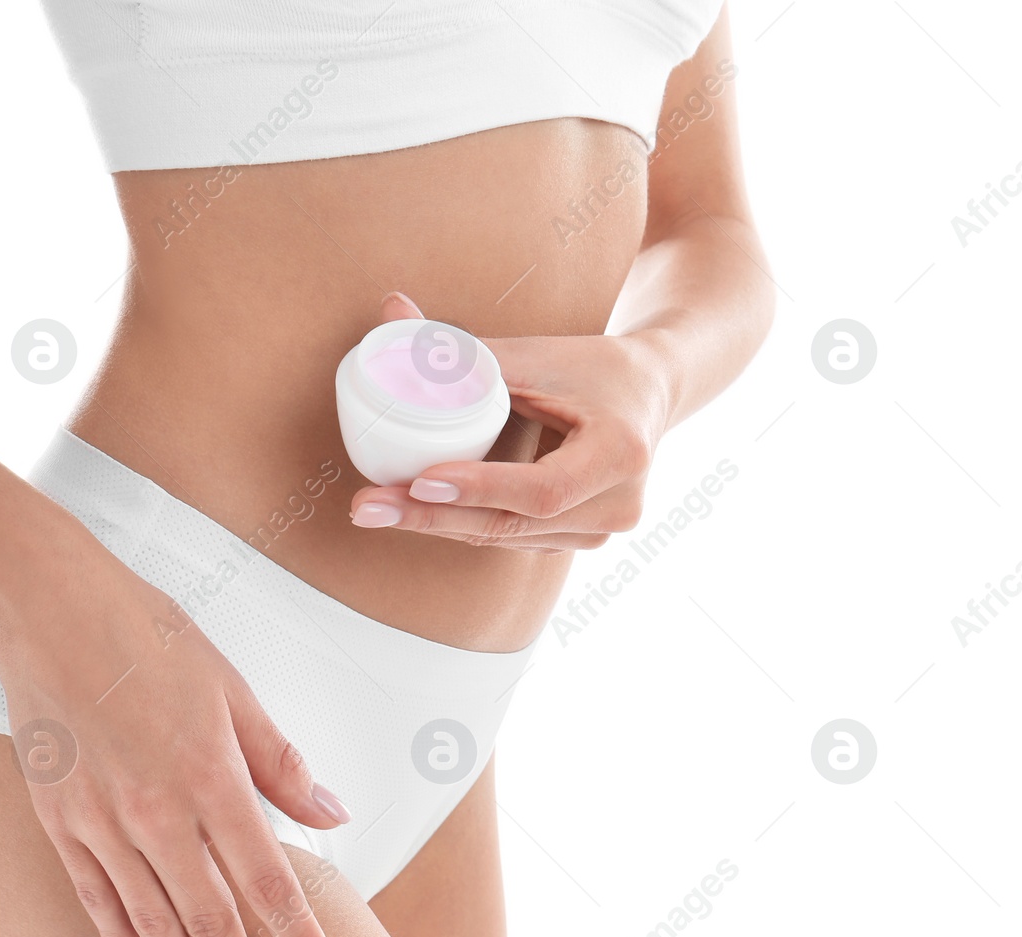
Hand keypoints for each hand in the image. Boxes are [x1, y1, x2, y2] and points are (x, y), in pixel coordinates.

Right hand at [0, 540, 348, 936]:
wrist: (48, 610)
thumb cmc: (146, 636)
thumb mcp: (232, 689)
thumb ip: (279, 762)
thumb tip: (329, 813)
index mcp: (210, 775)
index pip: (267, 879)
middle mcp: (155, 811)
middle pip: (208, 916)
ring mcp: (100, 820)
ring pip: (150, 919)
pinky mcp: (59, 818)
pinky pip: (93, 896)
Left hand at [348, 291, 675, 553]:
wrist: (655, 390)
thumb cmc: (597, 366)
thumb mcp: (541, 352)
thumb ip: (464, 346)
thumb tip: (390, 313)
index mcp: (620, 454)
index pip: (542, 488)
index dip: (479, 487)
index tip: (420, 480)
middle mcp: (619, 506)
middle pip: (512, 523)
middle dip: (432, 516)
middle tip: (367, 507)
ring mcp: (601, 531)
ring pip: (504, 536)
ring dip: (436, 524)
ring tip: (374, 509)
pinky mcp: (579, 538)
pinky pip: (509, 538)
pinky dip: (460, 523)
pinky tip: (410, 512)